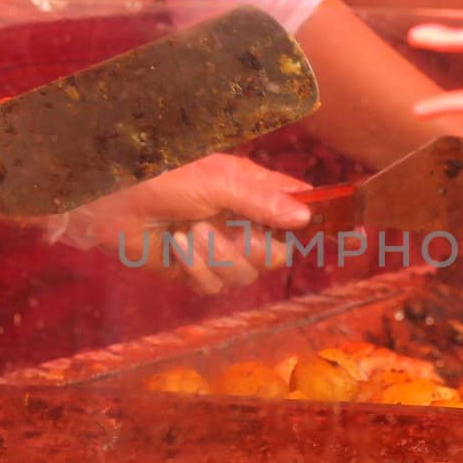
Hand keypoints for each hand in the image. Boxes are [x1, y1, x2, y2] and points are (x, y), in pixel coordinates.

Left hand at [51, 154, 312, 294]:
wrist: (112, 201)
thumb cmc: (164, 176)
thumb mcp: (217, 181)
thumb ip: (262, 200)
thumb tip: (304, 219)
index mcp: (255, 191)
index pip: (300, 207)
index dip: (322, 221)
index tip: (349, 234)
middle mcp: (243, 221)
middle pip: (277, 253)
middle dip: (252, 247)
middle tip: (227, 229)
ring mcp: (221, 249)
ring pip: (245, 275)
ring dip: (215, 256)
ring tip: (188, 231)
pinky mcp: (196, 272)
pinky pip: (214, 286)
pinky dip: (195, 269)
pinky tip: (177, 247)